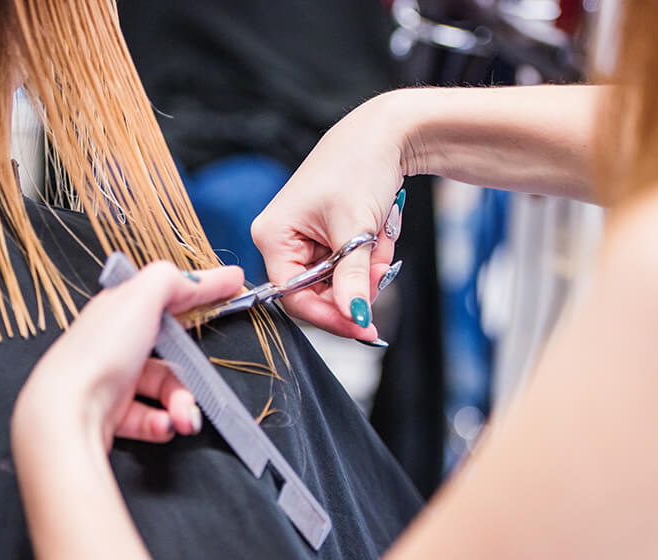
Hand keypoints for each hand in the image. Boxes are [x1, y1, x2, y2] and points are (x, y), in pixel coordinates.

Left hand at [11, 262, 244, 457]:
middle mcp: (113, 344)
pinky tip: (163, 425)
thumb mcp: (140, 298)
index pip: (167, 295)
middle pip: (171, 353)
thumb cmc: (98, 353)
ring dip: (181, 405)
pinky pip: (150, 418)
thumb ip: (170, 280)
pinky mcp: (109, 415)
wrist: (66, 414)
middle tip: (203, 386)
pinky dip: (161, 423)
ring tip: (183, 418)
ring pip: (164, 390)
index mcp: (118, 310)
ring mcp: (111, 380)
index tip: (233, 283)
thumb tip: (194, 279)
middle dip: (192, 375)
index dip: (201, 289)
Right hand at [251, 95, 406, 340]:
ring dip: (364, 268)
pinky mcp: (320, 234)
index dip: (330, 315)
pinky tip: (378, 233)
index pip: (294, 296)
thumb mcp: (356, 230)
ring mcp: (300, 237)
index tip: (364, 328)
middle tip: (383, 272)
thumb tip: (354, 319)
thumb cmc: (360, 167)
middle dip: (354, 285)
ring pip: (334, 280)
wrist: (385, 133)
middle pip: (315, 292)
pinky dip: (365, 255)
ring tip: (382, 239)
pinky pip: (343, 264)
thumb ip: (352, 279)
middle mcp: (279, 239)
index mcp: (273, 236)